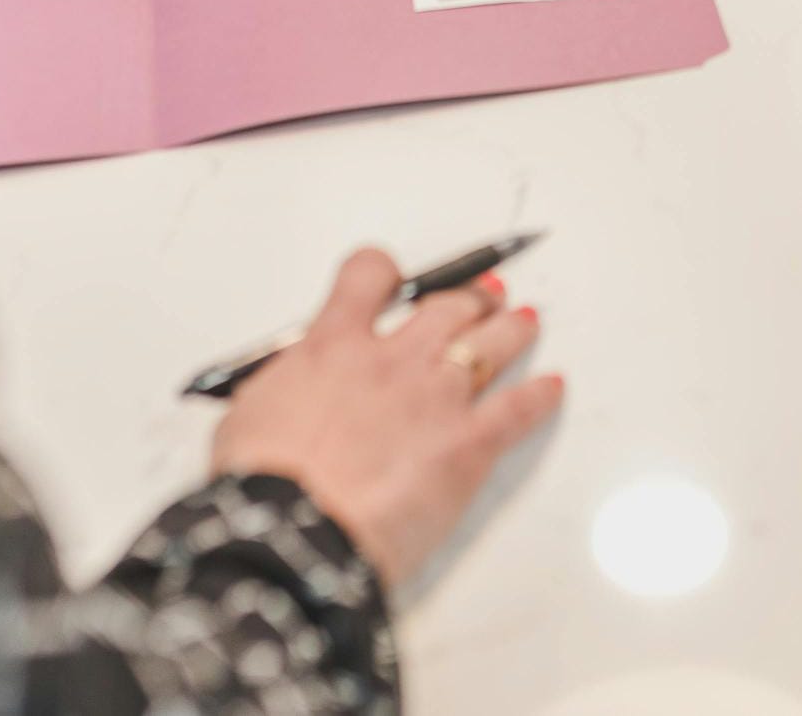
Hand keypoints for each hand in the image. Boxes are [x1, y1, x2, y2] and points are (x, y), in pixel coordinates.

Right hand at [211, 250, 564, 586]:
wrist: (293, 528)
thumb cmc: (261, 482)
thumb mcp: (250, 413)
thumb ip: (284, 386)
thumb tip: (291, 389)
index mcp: (332, 346)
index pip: (367, 279)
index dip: (386, 273)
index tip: (394, 280)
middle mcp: (392, 360)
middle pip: (446, 308)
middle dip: (469, 299)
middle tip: (483, 298)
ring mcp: (437, 398)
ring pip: (490, 344)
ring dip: (512, 330)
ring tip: (526, 321)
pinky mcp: (468, 444)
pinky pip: (518, 409)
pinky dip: (540, 395)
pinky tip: (551, 387)